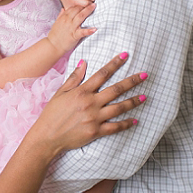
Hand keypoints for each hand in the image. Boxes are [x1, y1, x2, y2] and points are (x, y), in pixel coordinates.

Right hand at [30, 53, 145, 156]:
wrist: (47, 136)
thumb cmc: (52, 114)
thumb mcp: (60, 92)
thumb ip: (74, 78)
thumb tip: (84, 62)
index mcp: (81, 91)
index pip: (102, 74)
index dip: (115, 64)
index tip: (126, 56)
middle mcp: (90, 103)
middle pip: (116, 89)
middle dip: (132, 81)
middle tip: (144, 75)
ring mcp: (94, 118)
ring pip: (119, 107)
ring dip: (133, 101)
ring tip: (144, 96)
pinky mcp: (96, 132)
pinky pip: (115, 127)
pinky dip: (126, 124)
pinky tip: (135, 120)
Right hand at [46, 3, 96, 54]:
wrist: (52, 46)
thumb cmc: (54, 35)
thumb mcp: (56, 23)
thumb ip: (60, 15)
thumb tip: (63, 8)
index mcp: (63, 17)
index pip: (72, 7)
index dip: (79, 4)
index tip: (85, 1)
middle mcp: (67, 21)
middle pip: (77, 10)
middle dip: (84, 5)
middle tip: (92, 1)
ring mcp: (71, 28)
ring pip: (80, 17)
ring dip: (88, 11)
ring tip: (94, 6)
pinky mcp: (74, 35)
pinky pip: (82, 32)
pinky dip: (89, 30)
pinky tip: (95, 29)